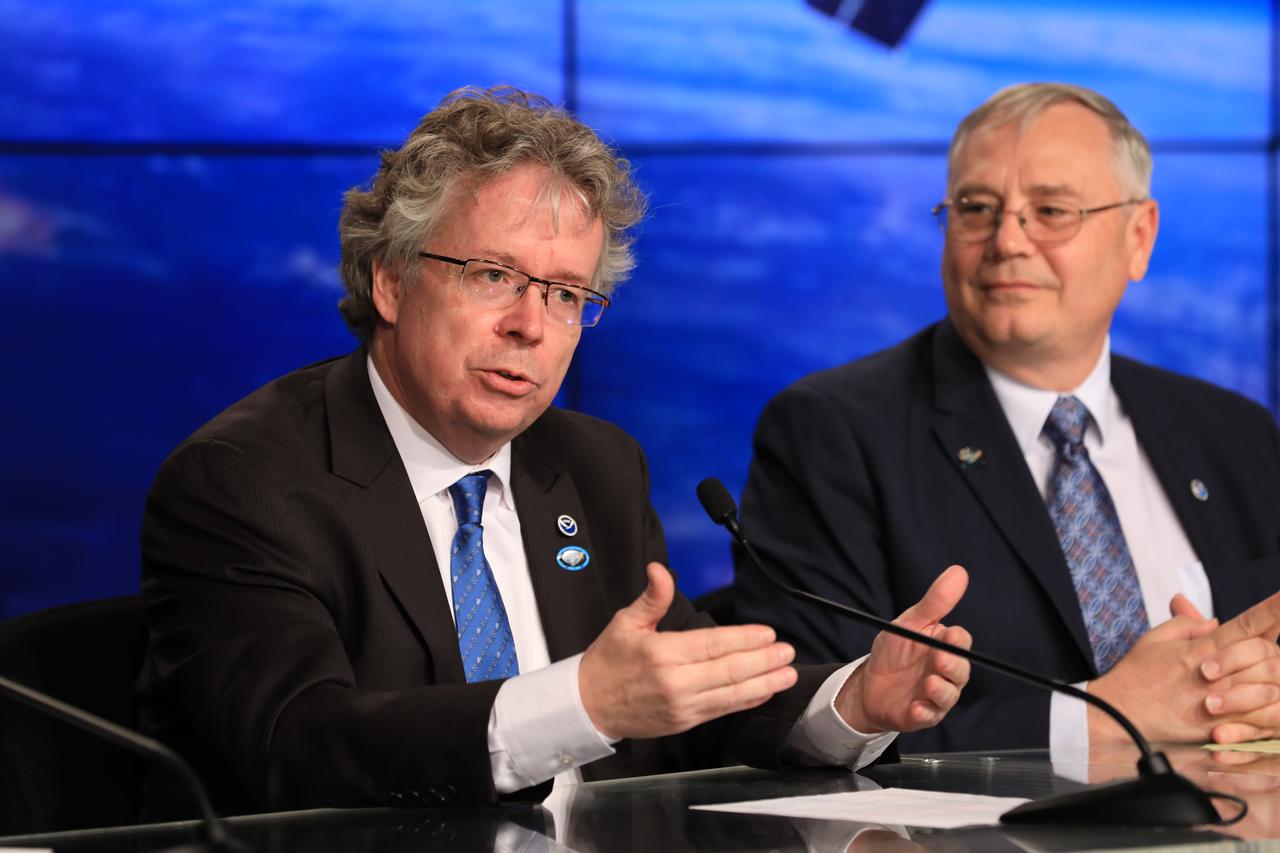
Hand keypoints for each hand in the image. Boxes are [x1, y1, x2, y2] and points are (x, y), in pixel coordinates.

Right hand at [578, 562, 797, 739]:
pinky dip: (747, 701)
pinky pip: (722, 710)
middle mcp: (676, 683)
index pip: (712, 645)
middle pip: (729, 670)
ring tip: (788, 673)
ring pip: (732, 694)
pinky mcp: (685, 722)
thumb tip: (660, 569)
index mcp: (662, 653)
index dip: (744, 639)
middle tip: (788, 651)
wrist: (588, 706)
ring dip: (764, 683)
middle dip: (763, 661)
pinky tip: (765, 692)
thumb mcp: (625, 622)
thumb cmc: (608, 661)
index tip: (768, 633)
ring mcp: (682, 706)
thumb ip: (652, 597)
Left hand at [835, 565, 971, 732]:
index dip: (957, 640)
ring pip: (949, 695)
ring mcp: (936, 696)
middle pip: (960, 670)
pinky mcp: (923, 715)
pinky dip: (924, 712)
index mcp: (944, 647)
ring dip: (941, 691)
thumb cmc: (894, 651)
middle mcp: (946, 672)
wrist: (869, 684)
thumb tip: (959, 571)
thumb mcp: (910, 623)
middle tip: (939, 661)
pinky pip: (930, 716)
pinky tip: (916, 707)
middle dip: (952, 666)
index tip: (949, 635)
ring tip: (928, 684)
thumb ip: (934, 601)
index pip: (961, 642)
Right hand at [1089, 589, 1279, 743]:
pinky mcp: (1219, 727)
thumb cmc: (1135, 676)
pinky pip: (1260, 720)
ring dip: (1275, 681)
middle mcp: (1216, 671)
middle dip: (1274, 649)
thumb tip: (1215, 622)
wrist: (1119, 713)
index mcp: (1202, 647)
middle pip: (1267, 652)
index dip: (1274, 609)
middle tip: (1266, 650)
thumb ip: (1186, 625)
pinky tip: (1270, 706)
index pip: (1247, 623)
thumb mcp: (1155, 639)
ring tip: (1264, 680)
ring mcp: (1220, 700)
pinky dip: (1271, 713)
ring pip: (1271, 686)